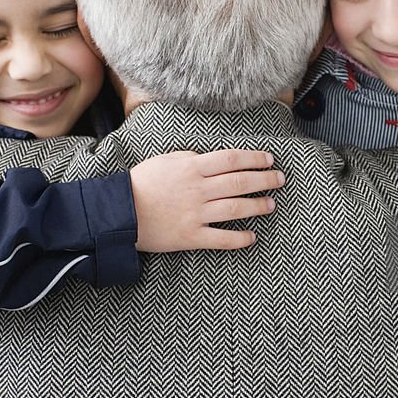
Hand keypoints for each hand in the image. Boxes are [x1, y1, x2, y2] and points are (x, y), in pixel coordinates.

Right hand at [130, 149, 284, 251]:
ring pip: (236, 208)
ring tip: (271, 204)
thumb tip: (210, 159)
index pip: (232, 160)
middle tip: (279, 180)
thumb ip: (190, 158)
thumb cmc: (140, 183)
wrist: (118, 213)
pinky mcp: (191, 236)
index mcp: (192, 167)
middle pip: (240, 182)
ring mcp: (196, 214)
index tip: (269, 160)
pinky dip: (240, 238)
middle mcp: (198, 189)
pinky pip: (221, 238)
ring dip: (257, 206)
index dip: (254, 159)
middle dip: (264, 180)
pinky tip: (251, 237)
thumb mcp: (165, 161)